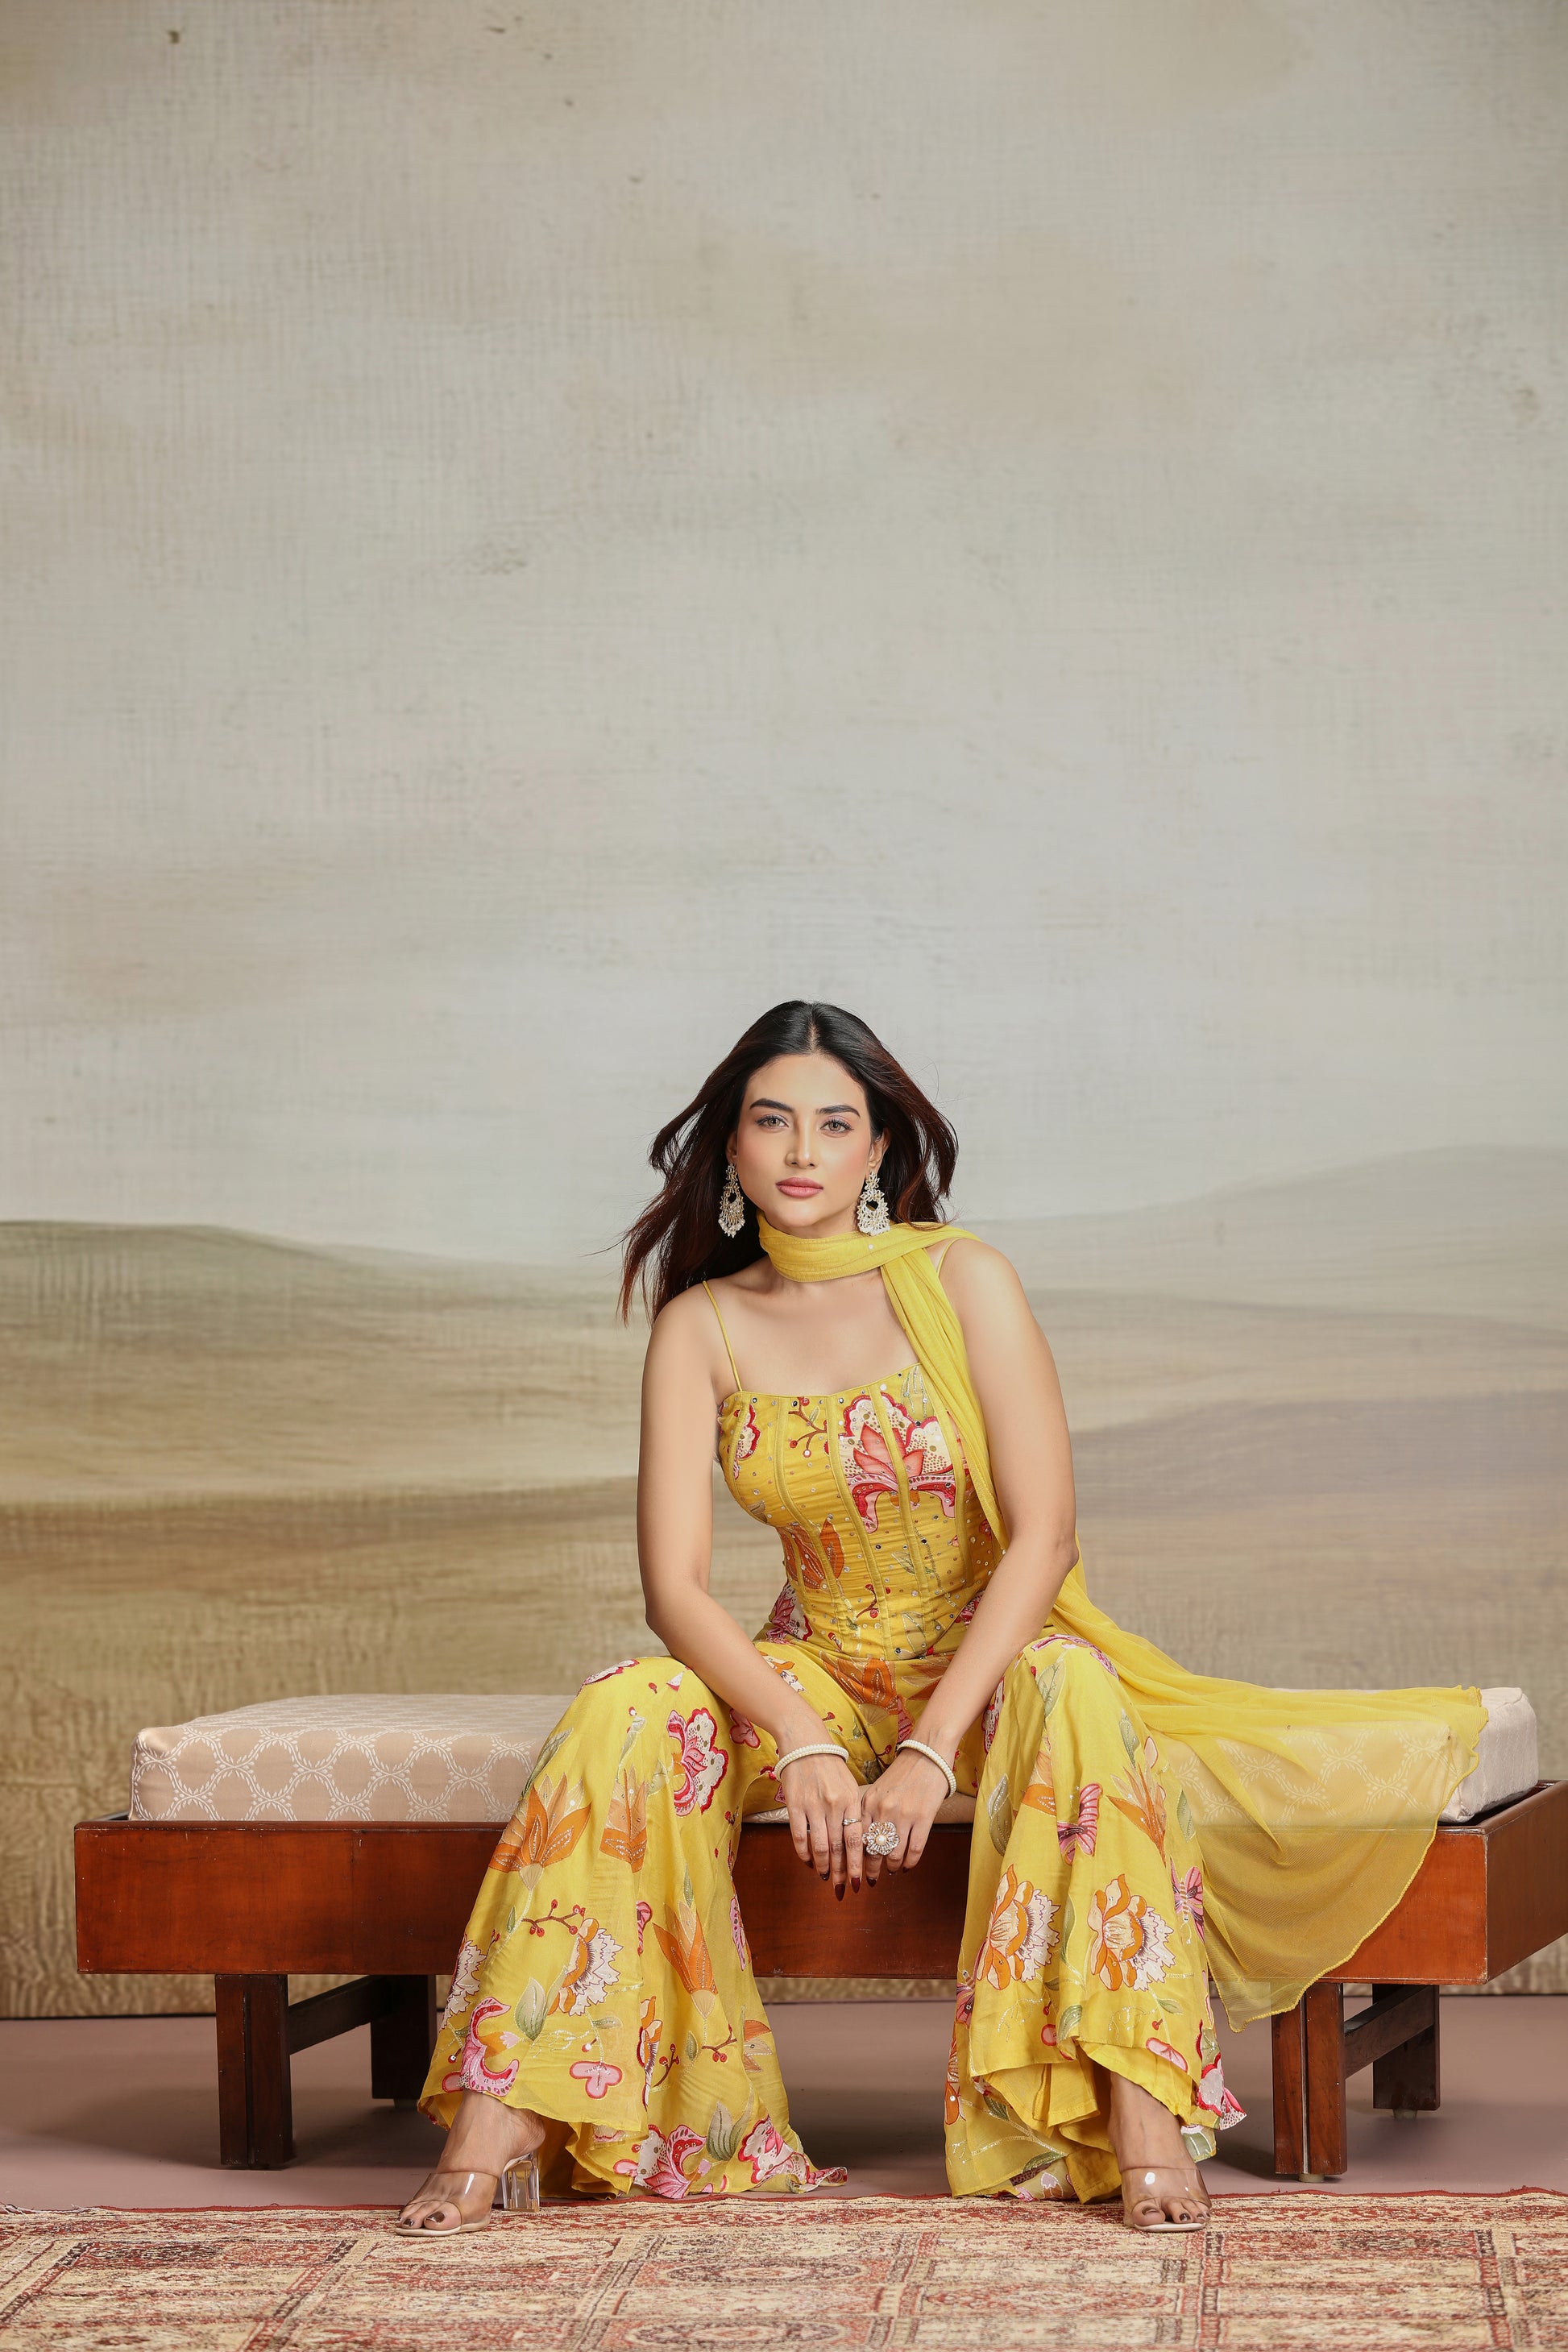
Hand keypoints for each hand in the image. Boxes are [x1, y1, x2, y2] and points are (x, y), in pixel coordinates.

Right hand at [776, 1749, 864, 1895]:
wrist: (805, 1741)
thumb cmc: (830, 1765)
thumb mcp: (849, 1785)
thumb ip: (853, 1811)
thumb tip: (858, 1841)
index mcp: (851, 1800)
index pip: (856, 1839)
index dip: (857, 1864)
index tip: (859, 1882)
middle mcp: (834, 1804)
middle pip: (839, 1847)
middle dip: (841, 1872)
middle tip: (842, 1889)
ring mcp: (813, 1805)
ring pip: (820, 1846)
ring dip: (823, 1866)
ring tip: (825, 1878)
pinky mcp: (794, 1805)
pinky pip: (799, 1836)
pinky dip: (804, 1853)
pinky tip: (808, 1862)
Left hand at [858, 1746, 950, 1883]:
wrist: (926, 1754)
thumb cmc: (902, 1773)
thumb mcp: (878, 1790)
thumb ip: (869, 1812)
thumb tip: (864, 1842)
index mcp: (868, 1803)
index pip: (856, 1839)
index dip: (854, 1858)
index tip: (854, 1869)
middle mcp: (882, 1811)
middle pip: (873, 1851)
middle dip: (871, 1869)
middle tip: (871, 1879)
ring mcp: (903, 1815)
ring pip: (894, 1854)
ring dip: (892, 1866)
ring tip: (892, 1869)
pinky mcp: (923, 1818)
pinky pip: (915, 1850)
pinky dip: (910, 1862)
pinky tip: (908, 1866)